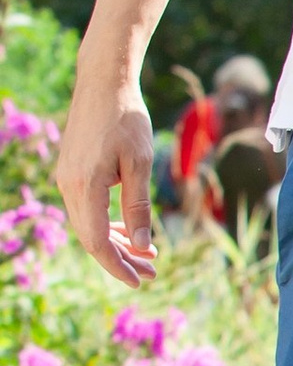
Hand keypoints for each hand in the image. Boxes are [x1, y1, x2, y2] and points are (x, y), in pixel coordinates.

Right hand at [56, 60, 156, 282]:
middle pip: (91, 238)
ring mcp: (67, 179)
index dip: (118, 266)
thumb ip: (139, 206)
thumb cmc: (126, 119)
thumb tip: (144, 246)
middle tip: (151, 274)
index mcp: (85, 186)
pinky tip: (130, 231)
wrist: (103, 83)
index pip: (97, 242)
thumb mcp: (140, 163)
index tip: (140, 281)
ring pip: (89, 225)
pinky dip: (109, 223)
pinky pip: (88, 209)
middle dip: (121, 260)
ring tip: (146, 256)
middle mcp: (69, 186)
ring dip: (117, 243)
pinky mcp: (72, 172)